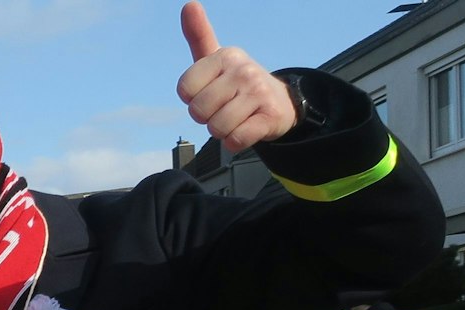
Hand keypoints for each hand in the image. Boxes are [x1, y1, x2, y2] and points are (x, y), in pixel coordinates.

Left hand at [177, 3, 297, 152]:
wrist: (280, 102)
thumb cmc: (238, 83)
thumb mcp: (217, 58)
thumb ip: (199, 35)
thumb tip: (188, 5)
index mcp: (225, 56)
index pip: (184, 89)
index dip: (192, 98)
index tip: (209, 92)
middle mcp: (243, 70)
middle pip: (198, 111)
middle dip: (207, 117)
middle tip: (224, 107)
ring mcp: (258, 93)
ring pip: (216, 128)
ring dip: (222, 130)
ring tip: (237, 117)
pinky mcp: (270, 117)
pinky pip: (235, 140)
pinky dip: (236, 141)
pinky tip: (247, 128)